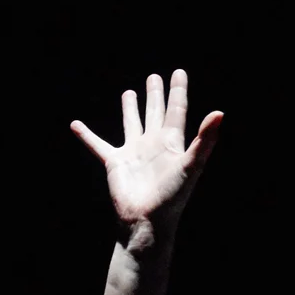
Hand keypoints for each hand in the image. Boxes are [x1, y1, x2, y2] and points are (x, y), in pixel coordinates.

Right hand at [72, 69, 222, 234]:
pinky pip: (98, 145)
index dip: (178, 91)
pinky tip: (75, 124)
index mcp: (171, 143)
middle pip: (155, 113)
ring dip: (131, 109)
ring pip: (132, 124)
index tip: (178, 72)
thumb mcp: (191, 166)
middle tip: (154, 77)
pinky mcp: (115, 163)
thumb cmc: (171, 197)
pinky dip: (87, 136)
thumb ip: (204, 140)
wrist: (147, 222)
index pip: (176, 110)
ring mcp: (134, 153)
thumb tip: (220, 113)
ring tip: (129, 93)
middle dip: (155, 95)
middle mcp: (152, 144)